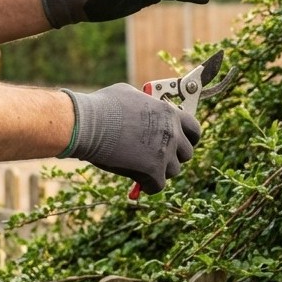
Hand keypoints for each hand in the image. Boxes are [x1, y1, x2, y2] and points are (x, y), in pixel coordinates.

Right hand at [60, 84, 200, 193]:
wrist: (87, 124)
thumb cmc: (102, 107)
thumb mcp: (129, 95)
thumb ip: (145, 105)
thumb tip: (145, 107)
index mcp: (169, 113)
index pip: (194, 129)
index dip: (189, 139)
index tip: (181, 143)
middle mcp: (172, 132)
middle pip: (187, 153)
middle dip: (173, 156)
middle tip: (157, 158)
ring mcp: (165, 152)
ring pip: (173, 170)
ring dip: (160, 171)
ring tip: (142, 167)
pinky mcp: (154, 171)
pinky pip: (158, 186)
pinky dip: (149, 186)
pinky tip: (138, 182)